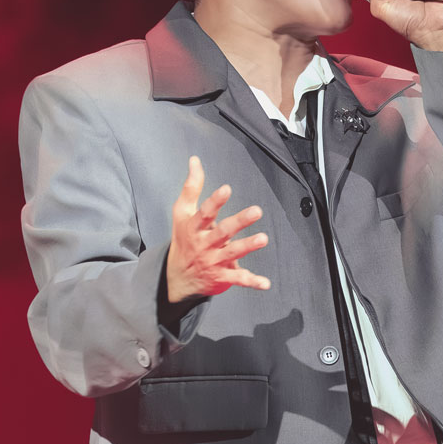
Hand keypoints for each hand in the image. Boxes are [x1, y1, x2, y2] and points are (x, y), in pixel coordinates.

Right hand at [167, 155, 270, 300]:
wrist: (176, 277)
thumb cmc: (184, 238)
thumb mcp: (182, 212)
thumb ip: (192, 187)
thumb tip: (195, 160)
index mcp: (194, 227)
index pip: (205, 213)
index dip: (215, 201)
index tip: (227, 189)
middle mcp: (204, 244)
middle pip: (222, 231)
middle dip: (239, 222)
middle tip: (257, 210)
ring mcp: (213, 261)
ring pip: (232, 253)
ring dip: (248, 246)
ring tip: (263, 238)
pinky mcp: (221, 277)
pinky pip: (238, 279)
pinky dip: (252, 282)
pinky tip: (266, 283)